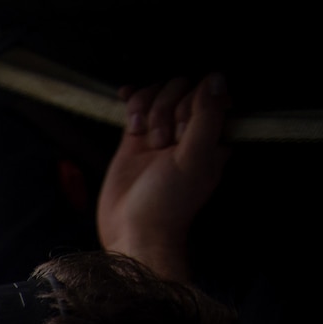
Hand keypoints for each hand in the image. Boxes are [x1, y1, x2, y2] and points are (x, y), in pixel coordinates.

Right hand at [98, 74, 228, 282]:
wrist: (133, 230)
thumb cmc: (170, 202)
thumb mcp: (195, 157)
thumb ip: (208, 116)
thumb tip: (215, 77)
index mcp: (213, 135)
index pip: (209, 93)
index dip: (193, 104)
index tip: (183, 132)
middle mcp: (189, 131)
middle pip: (180, 90)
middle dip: (167, 109)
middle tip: (162, 144)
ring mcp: (160, 133)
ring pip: (157, 94)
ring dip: (148, 108)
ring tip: (146, 140)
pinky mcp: (134, 139)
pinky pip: (136, 105)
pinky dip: (131, 98)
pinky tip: (125, 98)